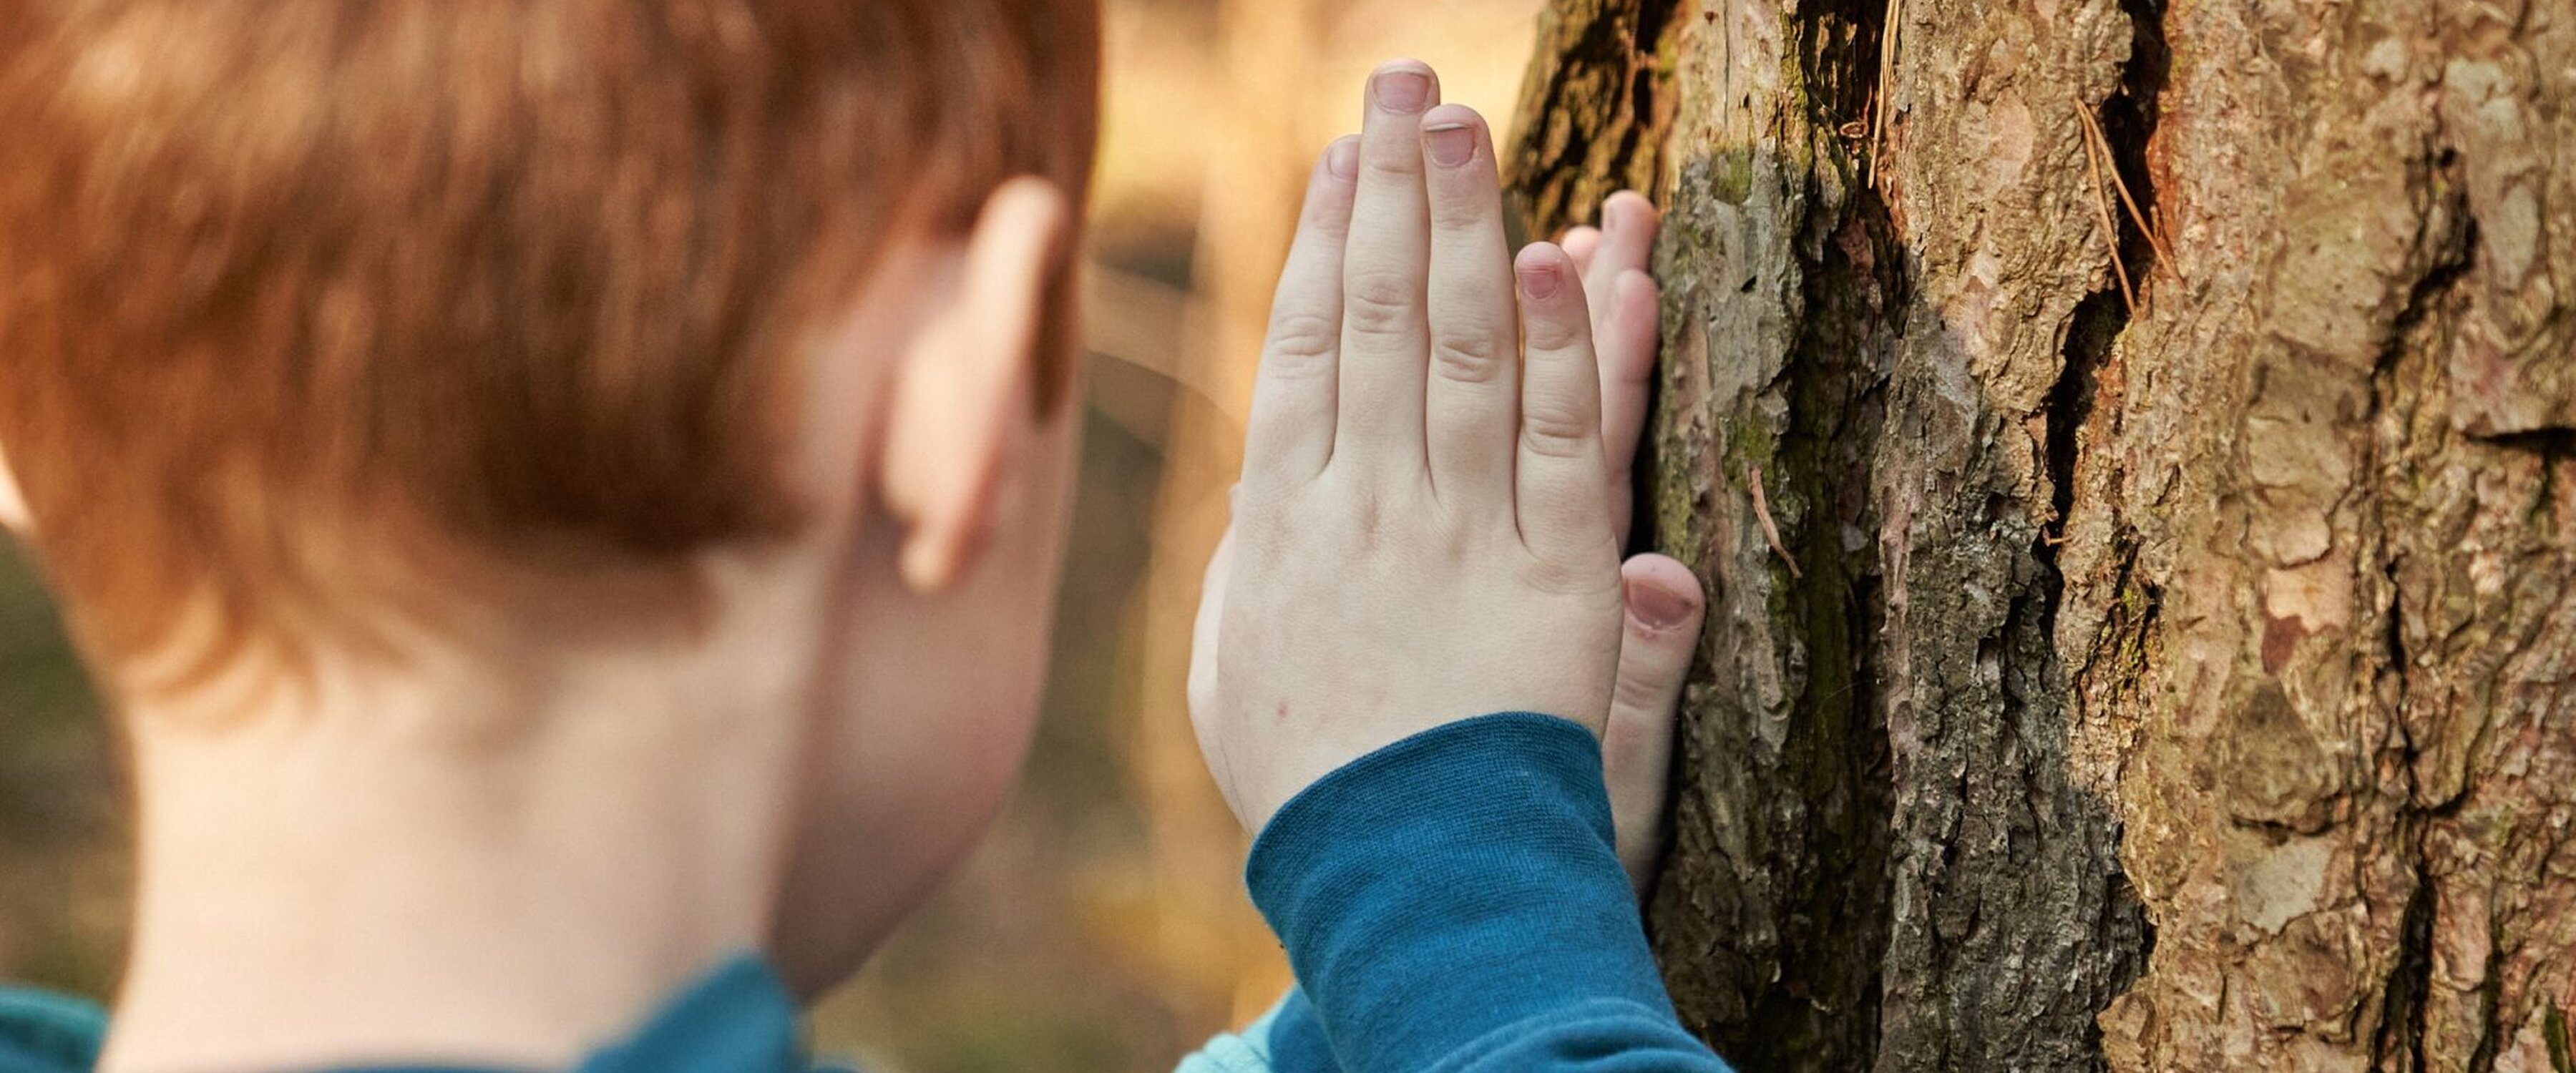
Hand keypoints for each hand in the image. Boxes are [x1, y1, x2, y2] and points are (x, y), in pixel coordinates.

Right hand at [1185, 60, 1706, 883]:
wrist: (1405, 875)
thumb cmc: (1312, 782)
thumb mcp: (1236, 671)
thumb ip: (1248, 570)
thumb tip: (1254, 492)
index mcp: (1284, 521)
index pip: (1301, 348)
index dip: (1319, 242)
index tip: (1336, 158)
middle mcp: (1366, 504)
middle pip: (1374, 317)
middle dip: (1390, 191)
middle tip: (1406, 84)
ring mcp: (1460, 530)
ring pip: (1460, 349)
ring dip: (1465, 226)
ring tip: (1467, 121)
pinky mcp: (1555, 573)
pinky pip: (1556, 440)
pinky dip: (1560, 347)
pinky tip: (1560, 260)